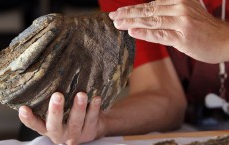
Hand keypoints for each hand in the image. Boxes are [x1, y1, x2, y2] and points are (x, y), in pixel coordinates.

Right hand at [18, 92, 107, 144]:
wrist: (94, 126)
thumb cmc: (71, 115)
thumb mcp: (60, 112)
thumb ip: (53, 103)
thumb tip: (47, 76)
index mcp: (48, 128)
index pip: (35, 124)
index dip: (28, 118)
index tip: (24, 108)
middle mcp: (60, 134)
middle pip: (55, 125)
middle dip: (56, 111)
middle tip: (57, 96)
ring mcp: (75, 135)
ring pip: (76, 122)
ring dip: (78, 108)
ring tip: (81, 95)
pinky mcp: (90, 132)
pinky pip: (92, 119)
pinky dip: (94, 108)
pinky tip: (96, 98)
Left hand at [109, 0, 228, 62]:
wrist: (224, 40)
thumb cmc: (203, 29)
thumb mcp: (186, 13)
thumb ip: (166, 13)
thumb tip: (145, 17)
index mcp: (179, 0)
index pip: (150, 4)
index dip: (132, 8)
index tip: (118, 12)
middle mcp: (179, 8)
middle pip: (148, 11)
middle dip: (127, 14)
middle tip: (112, 17)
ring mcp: (181, 22)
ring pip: (151, 21)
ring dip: (132, 22)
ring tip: (117, 24)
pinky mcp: (183, 37)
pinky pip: (160, 34)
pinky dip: (145, 33)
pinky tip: (132, 32)